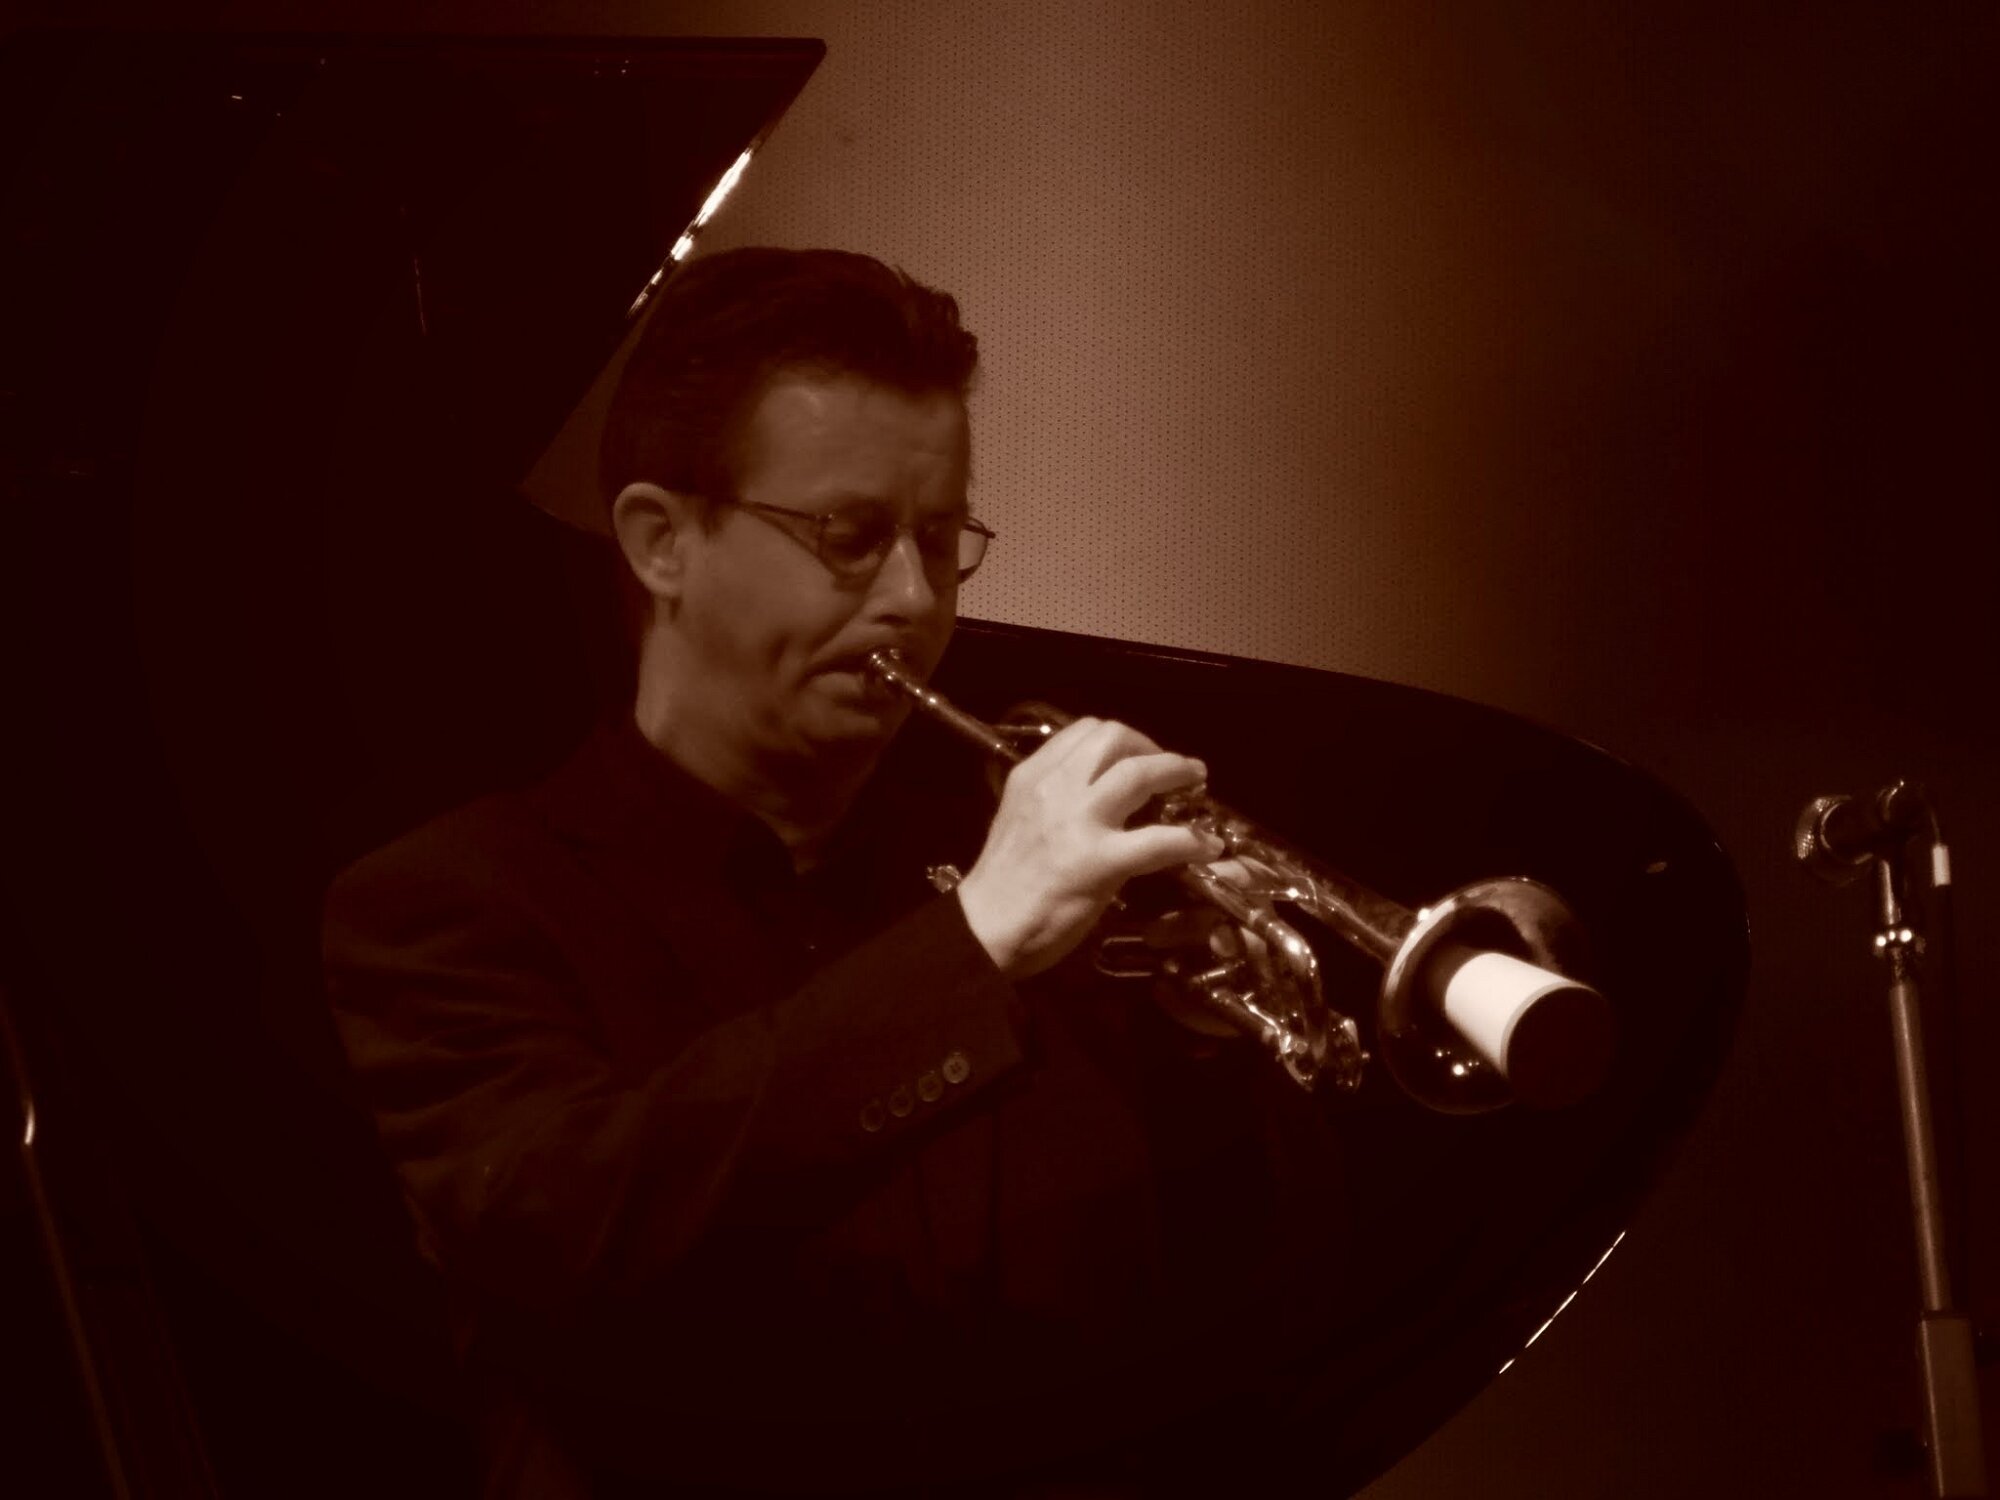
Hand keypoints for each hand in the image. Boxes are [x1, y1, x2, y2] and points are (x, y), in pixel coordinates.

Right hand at [955, 717, 1224, 979]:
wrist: (985, 928)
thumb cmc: (1001, 882)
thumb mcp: (1017, 817)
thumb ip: (1052, 798)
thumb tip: (1094, 793)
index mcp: (1032, 775)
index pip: (1084, 731)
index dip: (1124, 738)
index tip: (1139, 754)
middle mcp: (1055, 788)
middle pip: (1115, 737)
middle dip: (1152, 746)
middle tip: (1171, 768)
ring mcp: (1079, 822)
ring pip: (1140, 773)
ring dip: (1177, 771)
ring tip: (1197, 783)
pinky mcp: (1100, 861)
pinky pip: (1158, 840)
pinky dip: (1190, 840)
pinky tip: (1205, 846)